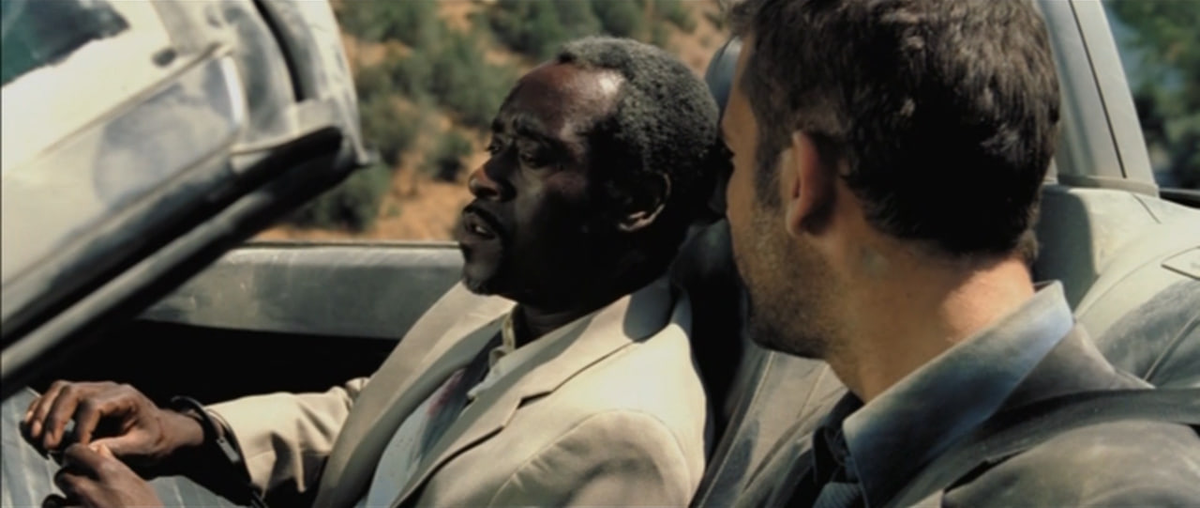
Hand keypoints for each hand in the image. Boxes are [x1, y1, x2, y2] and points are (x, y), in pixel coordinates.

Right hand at [22, 381, 203, 469]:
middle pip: (72, 392)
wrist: (162, 431)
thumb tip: (89, 450)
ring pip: (61, 390)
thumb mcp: (143, 447)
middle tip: (49, 445)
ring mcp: (94, 390)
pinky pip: (56, 394)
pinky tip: (32, 426)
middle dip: (56, 419)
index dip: (80, 428)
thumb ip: (119, 448)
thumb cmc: (155, 439)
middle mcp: (108, 388)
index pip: (94, 405)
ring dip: (44, 413)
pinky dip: (42, 408)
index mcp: (126, 397)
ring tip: (36, 438)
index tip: (75, 448)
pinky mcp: (83, 398)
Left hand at [45, 444, 163, 507]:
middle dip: (69, 483)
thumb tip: (100, 450)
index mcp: (108, 472)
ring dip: (60, 504)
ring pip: (51, 500)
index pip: (74, 452)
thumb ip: (115, 466)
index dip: (75, 458)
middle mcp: (87, 488)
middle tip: (82, 493)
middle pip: (61, 476)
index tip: (79, 466)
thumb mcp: (138, 486)